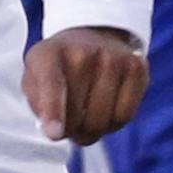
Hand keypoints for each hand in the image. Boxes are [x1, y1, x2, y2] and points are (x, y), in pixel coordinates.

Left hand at [24, 27, 148, 145]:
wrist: (94, 38)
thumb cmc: (60, 66)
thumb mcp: (35, 78)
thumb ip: (38, 104)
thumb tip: (55, 130)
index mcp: (48, 54)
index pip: (51, 84)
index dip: (53, 111)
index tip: (55, 134)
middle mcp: (83, 51)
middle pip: (77, 116)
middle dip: (71, 130)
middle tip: (69, 123)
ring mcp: (113, 58)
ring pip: (101, 121)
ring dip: (92, 130)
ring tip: (86, 116)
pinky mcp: (137, 68)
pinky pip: (124, 116)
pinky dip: (113, 124)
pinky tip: (106, 112)